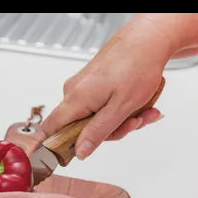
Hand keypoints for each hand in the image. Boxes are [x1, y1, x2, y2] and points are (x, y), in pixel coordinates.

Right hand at [41, 15, 171, 159]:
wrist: (146, 39)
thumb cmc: (136, 66)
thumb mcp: (120, 107)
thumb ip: (98, 132)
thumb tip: (80, 152)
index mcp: (75, 100)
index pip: (51, 130)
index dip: (55, 146)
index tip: (66, 158)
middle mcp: (73, 93)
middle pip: (80, 127)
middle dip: (110, 131)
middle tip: (134, 123)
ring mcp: (81, 87)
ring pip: (93, 117)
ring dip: (120, 119)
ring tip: (144, 110)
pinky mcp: (90, 84)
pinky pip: (99, 106)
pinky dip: (118, 108)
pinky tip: (138, 103)